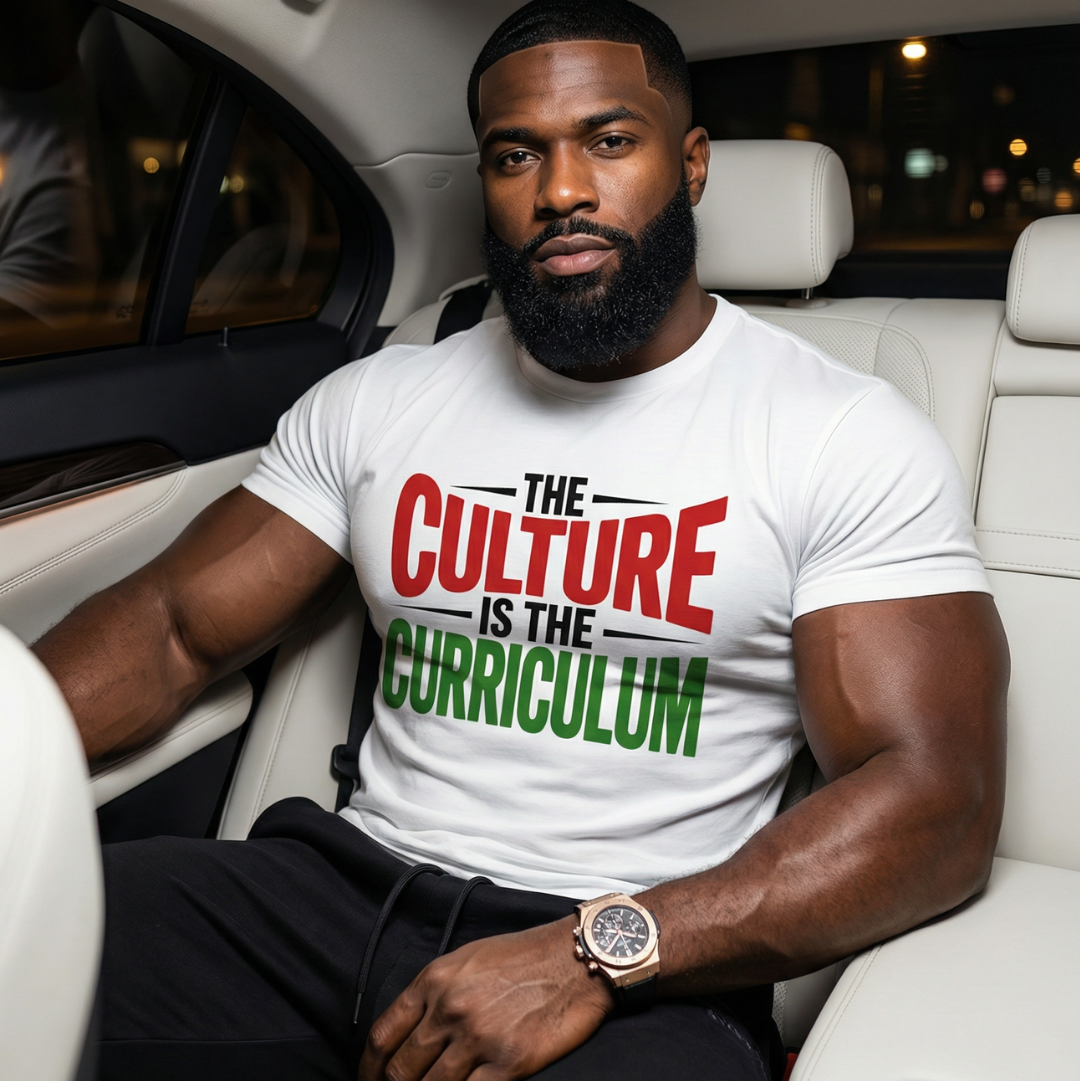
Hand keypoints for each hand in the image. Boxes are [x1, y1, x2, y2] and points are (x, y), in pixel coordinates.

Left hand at [357, 915, 614, 1080]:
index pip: (383, 1035)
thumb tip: (413, 1029)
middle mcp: (450, 1009)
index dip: (370, 1068)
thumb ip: (437, 991)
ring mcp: (478, 1038)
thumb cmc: (526, 956)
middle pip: (401, 1070)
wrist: (576, 957)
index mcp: (435, 980)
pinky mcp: (509, 1063)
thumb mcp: (470, 959)